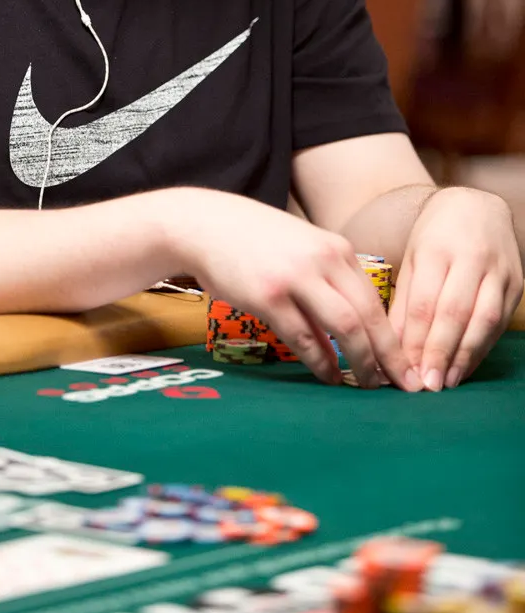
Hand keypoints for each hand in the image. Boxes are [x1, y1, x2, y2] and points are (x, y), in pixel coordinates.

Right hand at [166, 188, 421, 390]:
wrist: (206, 225)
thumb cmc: (255, 242)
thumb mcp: (302, 250)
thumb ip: (328, 282)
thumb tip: (354, 330)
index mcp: (337, 250)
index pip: (377, 301)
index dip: (395, 338)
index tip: (407, 366)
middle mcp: (323, 260)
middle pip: (368, 317)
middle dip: (389, 356)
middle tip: (403, 387)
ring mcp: (296, 277)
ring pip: (344, 327)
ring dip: (361, 362)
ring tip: (369, 386)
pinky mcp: (268, 296)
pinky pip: (304, 337)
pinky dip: (322, 362)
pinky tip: (330, 377)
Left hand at [389, 187, 523, 390]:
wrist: (476, 206)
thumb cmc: (435, 236)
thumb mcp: (412, 261)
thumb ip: (404, 303)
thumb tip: (390, 348)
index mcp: (436, 249)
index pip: (426, 302)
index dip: (416, 340)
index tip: (406, 369)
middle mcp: (471, 258)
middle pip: (456, 312)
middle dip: (441, 352)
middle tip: (428, 384)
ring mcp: (499, 270)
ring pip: (485, 319)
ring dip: (465, 355)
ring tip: (448, 381)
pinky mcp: (517, 282)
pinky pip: (501, 320)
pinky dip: (483, 346)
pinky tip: (467, 365)